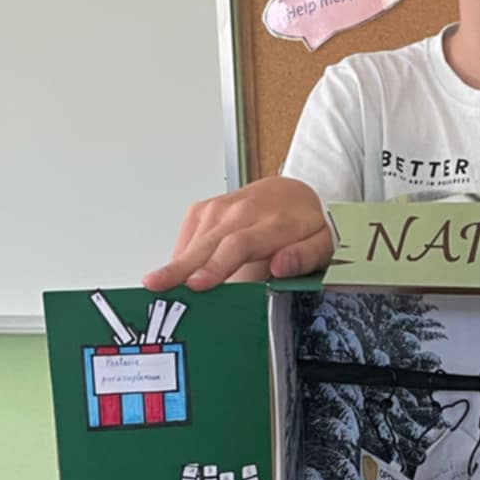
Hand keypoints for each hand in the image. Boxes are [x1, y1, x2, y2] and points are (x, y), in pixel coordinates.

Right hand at [142, 178, 331, 291]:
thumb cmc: (305, 226)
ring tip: (155, 284)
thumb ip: (305, 256)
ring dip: (175, 261)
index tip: (198, 283)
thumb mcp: (323, 244)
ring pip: (195, 236)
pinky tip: (173, 271)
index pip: (239, 244)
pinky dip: (179, 252)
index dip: (216, 265)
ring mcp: (221, 207)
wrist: (294, 194)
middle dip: (181, 265)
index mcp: (274, 222)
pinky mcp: (207, 209)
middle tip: (157, 284)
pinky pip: (188, 231)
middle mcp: (243, 211)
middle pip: (209, 241)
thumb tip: (281, 265)